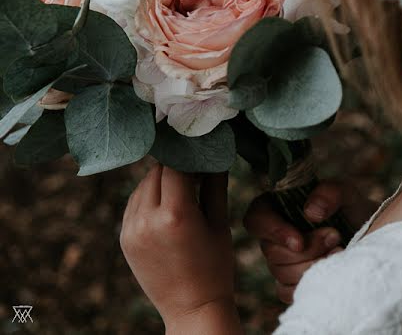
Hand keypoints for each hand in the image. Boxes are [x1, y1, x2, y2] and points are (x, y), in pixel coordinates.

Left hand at [120, 163, 240, 333]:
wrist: (192, 308)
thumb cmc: (215, 266)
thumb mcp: (219, 223)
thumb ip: (214, 186)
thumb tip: (215, 156)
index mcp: (176, 215)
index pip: (175, 167)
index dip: (189, 156)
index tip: (202, 151)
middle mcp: (148, 220)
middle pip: (155, 173)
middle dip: (175, 166)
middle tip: (195, 166)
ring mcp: (131, 230)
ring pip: (142, 186)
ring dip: (160, 179)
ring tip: (183, 184)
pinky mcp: (124, 239)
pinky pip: (133, 204)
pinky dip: (148, 196)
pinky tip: (167, 201)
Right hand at [243, 180, 376, 302]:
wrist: (368, 234)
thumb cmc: (350, 209)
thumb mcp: (345, 192)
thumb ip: (329, 193)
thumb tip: (311, 213)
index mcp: (276, 208)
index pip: (256, 220)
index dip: (273, 232)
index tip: (299, 242)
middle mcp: (274, 236)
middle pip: (272, 252)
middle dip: (308, 249)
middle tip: (335, 236)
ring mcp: (281, 261)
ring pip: (281, 273)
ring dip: (314, 264)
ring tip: (339, 249)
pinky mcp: (291, 282)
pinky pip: (289, 291)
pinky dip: (313, 282)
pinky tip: (333, 267)